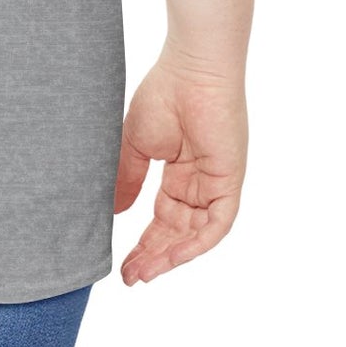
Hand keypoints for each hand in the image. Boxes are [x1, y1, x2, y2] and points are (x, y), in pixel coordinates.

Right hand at [114, 53, 246, 285]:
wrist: (190, 70)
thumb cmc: (164, 94)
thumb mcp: (136, 144)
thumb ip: (127, 179)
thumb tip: (116, 214)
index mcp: (180, 172)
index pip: (163, 218)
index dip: (144, 242)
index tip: (122, 263)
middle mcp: (201, 182)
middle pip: (178, 231)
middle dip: (154, 255)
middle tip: (130, 276)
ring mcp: (217, 184)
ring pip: (196, 234)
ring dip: (170, 256)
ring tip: (142, 272)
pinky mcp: (229, 182)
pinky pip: (216, 225)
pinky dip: (195, 244)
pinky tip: (170, 257)